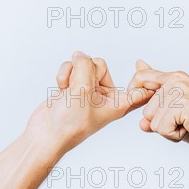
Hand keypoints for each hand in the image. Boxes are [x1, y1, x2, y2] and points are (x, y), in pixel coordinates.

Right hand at [24, 52, 148, 156]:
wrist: (46, 133)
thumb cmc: (69, 124)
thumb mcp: (82, 90)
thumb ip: (85, 66)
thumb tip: (80, 54)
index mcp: (118, 103)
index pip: (138, 88)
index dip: (142, 75)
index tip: (141, 63)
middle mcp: (105, 96)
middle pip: (100, 66)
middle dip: (86, 70)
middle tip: (79, 85)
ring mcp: (89, 91)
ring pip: (84, 65)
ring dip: (72, 72)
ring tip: (68, 89)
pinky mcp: (75, 88)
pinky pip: (72, 69)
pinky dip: (65, 75)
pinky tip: (62, 88)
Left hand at [128, 60, 188, 150]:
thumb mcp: (177, 118)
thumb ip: (158, 116)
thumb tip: (140, 123)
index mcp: (175, 78)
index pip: (142, 76)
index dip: (134, 90)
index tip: (134, 98)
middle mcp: (175, 80)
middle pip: (145, 108)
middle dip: (160, 123)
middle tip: (183, 122)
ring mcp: (178, 90)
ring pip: (151, 119)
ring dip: (168, 130)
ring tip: (188, 124)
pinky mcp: (181, 103)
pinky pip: (161, 127)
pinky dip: (173, 135)